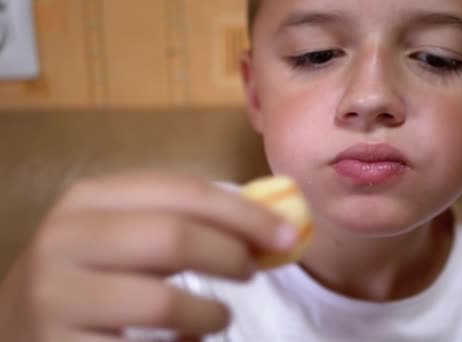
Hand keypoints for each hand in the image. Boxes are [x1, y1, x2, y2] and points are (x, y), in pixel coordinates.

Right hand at [0, 172, 296, 341]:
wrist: (19, 327)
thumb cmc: (93, 274)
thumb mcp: (129, 234)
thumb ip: (184, 222)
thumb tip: (270, 225)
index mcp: (89, 198)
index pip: (183, 191)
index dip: (244, 211)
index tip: (286, 234)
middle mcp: (65, 239)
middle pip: (175, 236)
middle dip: (231, 254)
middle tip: (254, 271)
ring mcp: (56, 298)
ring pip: (163, 301)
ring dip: (212, 311)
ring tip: (220, 314)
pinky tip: (187, 340)